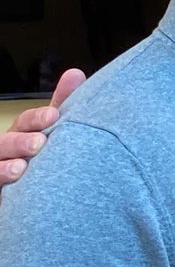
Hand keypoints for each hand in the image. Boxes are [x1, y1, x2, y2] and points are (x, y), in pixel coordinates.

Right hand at [0, 69, 85, 185]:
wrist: (33, 193)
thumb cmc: (43, 157)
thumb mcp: (52, 131)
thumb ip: (63, 105)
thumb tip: (76, 73)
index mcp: (21, 133)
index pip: (26, 121)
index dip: (38, 118)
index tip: (54, 116)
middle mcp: (5, 149)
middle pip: (6, 141)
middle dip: (20, 141)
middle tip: (39, 143)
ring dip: (5, 167)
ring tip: (21, 168)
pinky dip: (0, 178)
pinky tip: (13, 182)